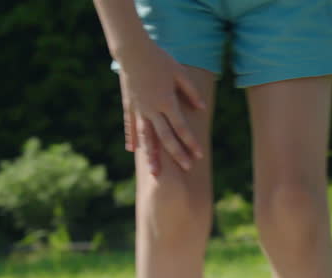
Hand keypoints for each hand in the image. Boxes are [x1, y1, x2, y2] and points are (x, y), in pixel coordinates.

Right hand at [117, 40, 205, 175]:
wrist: (133, 51)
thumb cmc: (159, 59)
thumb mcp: (179, 72)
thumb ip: (191, 92)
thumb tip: (202, 109)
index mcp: (167, 101)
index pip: (181, 127)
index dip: (191, 142)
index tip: (198, 155)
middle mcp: (153, 109)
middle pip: (166, 137)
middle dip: (177, 153)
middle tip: (186, 168)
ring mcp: (139, 109)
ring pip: (146, 137)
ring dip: (151, 156)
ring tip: (155, 173)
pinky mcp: (129, 106)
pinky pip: (131, 126)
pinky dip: (131, 139)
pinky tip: (132, 151)